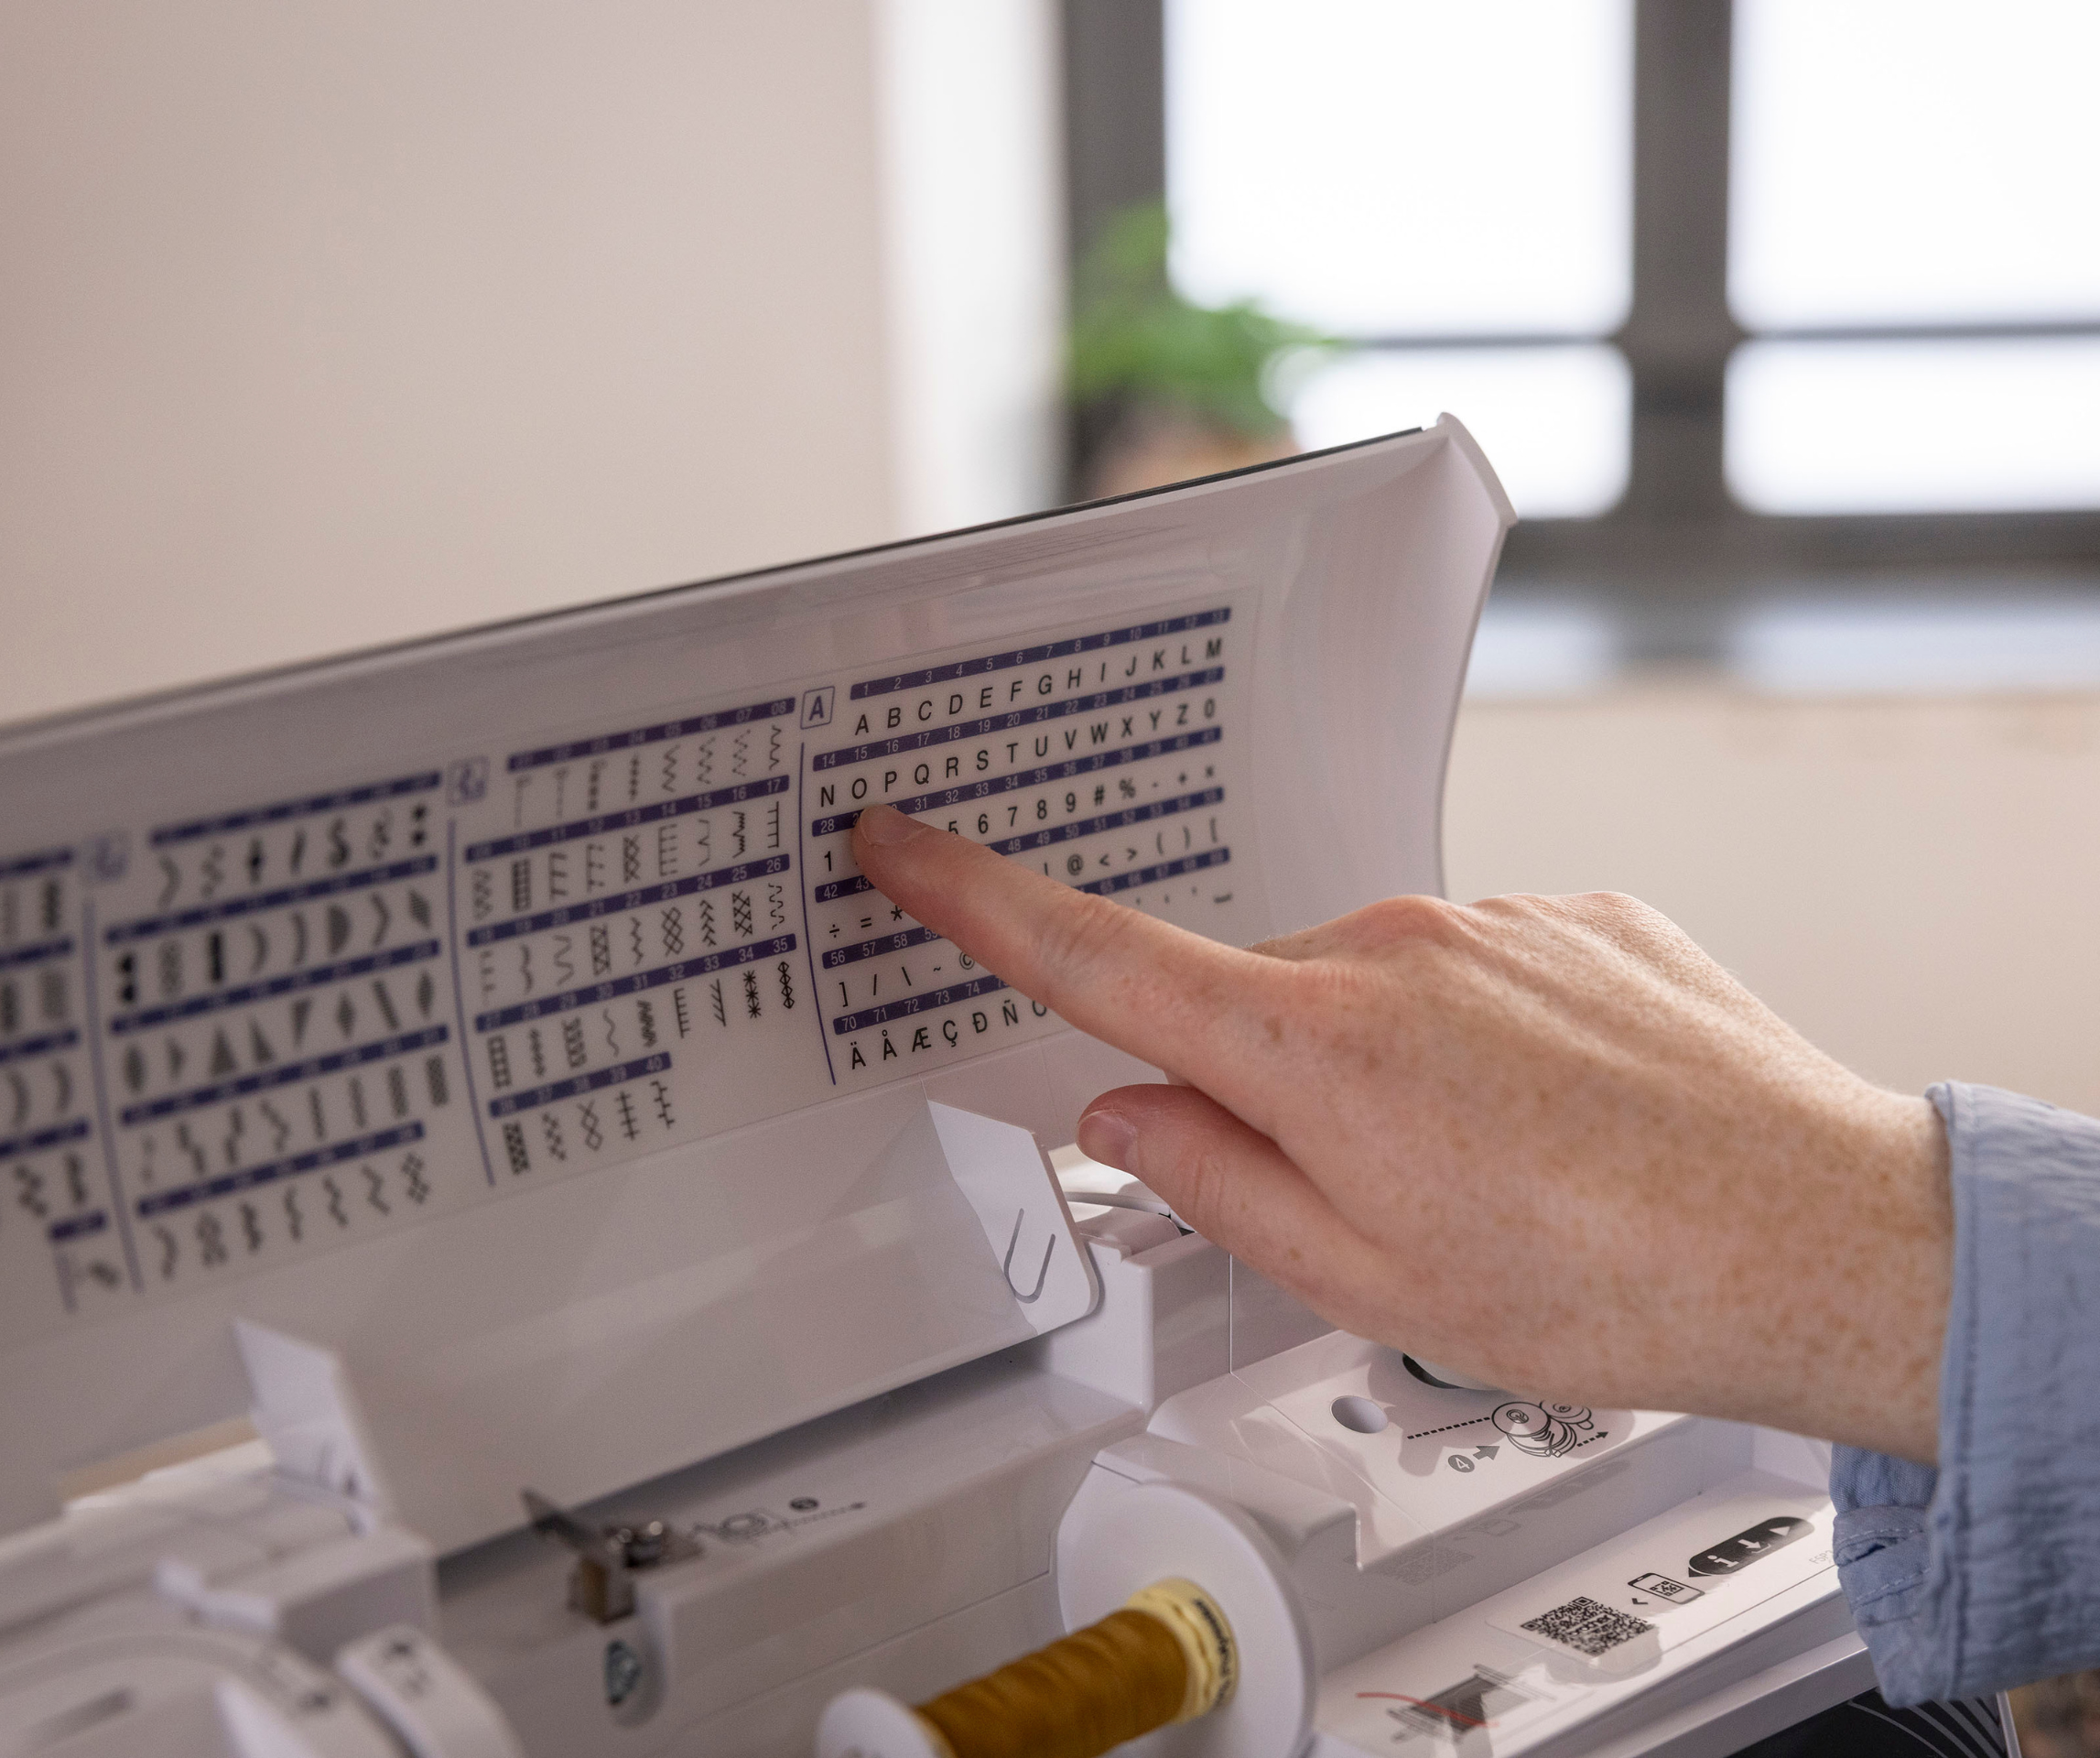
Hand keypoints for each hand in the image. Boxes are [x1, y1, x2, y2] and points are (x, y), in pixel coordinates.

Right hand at [850, 805, 1951, 1463]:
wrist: (1825, 1239)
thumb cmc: (1609, 1284)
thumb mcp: (1366, 1283)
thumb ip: (1216, 1182)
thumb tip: (1127, 1116)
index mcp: (1310, 1048)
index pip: (1094, 957)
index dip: (975, 898)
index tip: (901, 843)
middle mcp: (1388, 947)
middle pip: (1248, 1000)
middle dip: (1267, 1084)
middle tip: (1375, 1199)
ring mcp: (1487, 917)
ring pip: (1364, 986)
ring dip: (1385, 1067)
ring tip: (1500, 1171)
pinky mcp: (1571, 912)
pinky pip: (1468, 964)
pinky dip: (1478, 1038)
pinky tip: (1560, 1122)